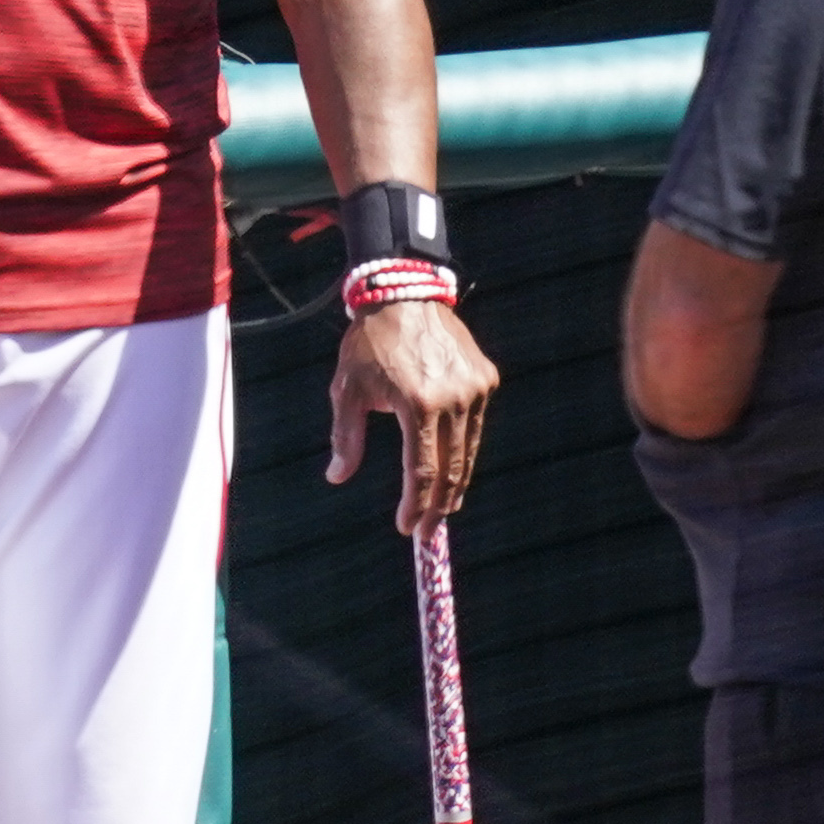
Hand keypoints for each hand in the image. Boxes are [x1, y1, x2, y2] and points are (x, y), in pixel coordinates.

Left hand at [331, 297, 495, 534]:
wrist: (405, 294)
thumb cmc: (370, 343)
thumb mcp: (347, 389)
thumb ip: (345, 437)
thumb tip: (337, 476)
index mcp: (417, 403)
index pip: (421, 470)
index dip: (415, 504)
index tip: (406, 527)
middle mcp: (453, 399)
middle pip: (451, 469)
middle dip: (439, 505)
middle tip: (427, 530)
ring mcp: (474, 389)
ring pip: (468, 450)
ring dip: (456, 483)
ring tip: (444, 507)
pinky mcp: (486, 379)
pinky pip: (476, 425)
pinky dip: (465, 449)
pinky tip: (455, 467)